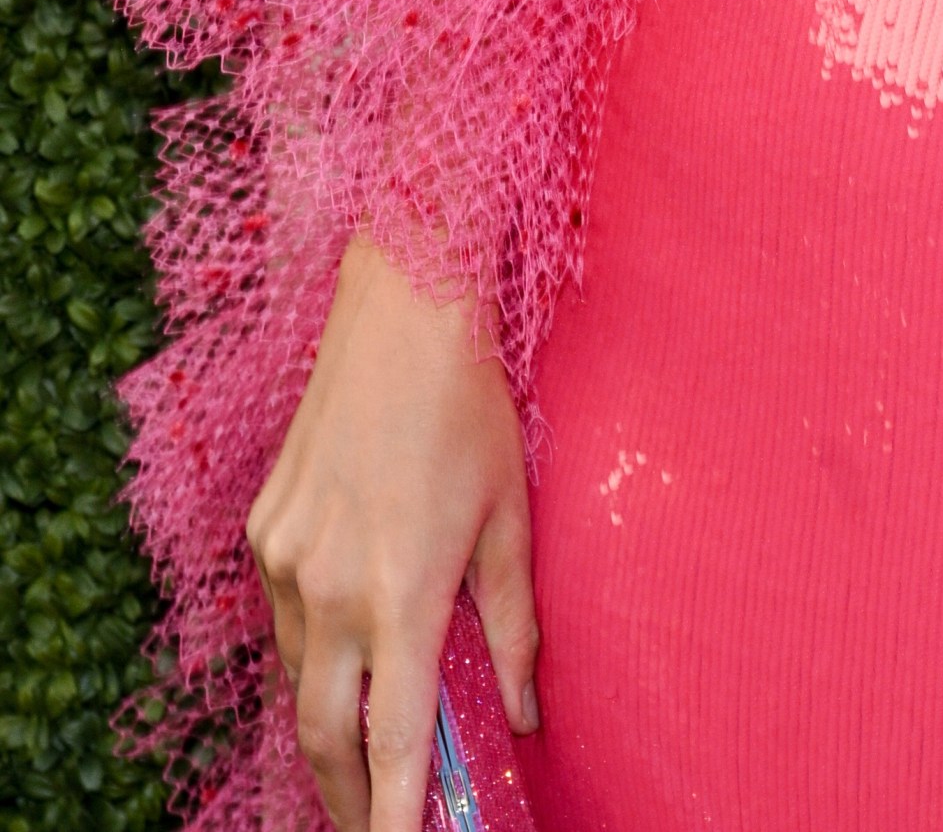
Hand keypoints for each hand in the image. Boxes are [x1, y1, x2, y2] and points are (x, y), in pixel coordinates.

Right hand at [246, 234, 537, 831]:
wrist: (400, 313)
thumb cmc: (469, 410)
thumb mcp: (510, 518)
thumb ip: (516, 624)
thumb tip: (526, 711)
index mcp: (402, 592)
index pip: (391, 740)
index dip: (394, 815)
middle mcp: (330, 588)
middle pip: (324, 733)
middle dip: (346, 795)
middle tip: (376, 822)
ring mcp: (285, 560)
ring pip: (298, 674)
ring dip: (329, 713)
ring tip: (365, 736)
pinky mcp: (263, 530)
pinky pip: (282, 614)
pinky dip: (311, 641)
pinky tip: (344, 629)